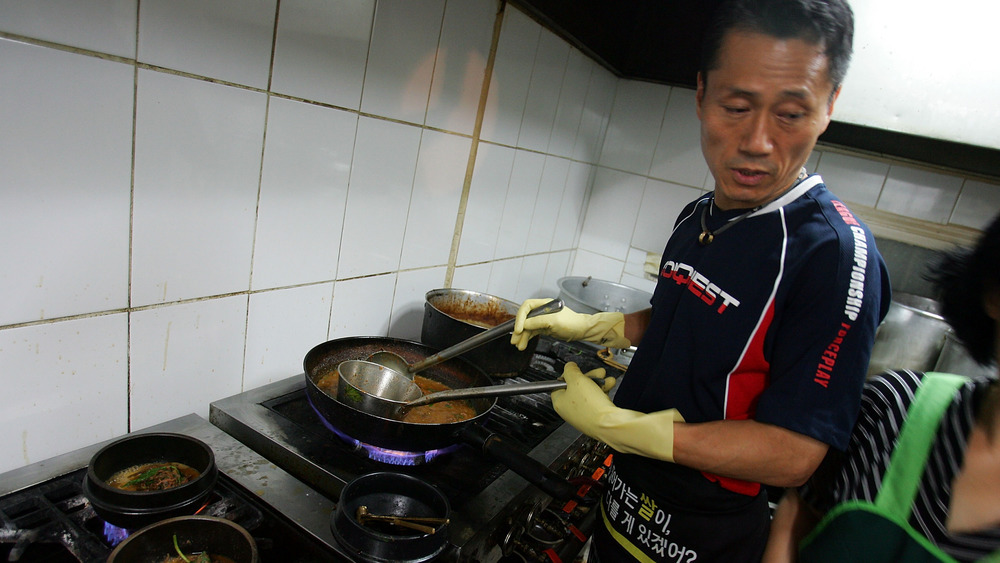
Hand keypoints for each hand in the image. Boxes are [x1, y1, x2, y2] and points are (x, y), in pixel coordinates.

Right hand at [509, 299, 629, 350]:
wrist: (582, 330)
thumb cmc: (571, 323)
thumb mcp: (554, 321)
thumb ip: (537, 322)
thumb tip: (523, 325)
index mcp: (544, 304)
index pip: (526, 307)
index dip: (520, 317)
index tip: (519, 329)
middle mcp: (541, 310)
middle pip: (525, 318)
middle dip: (519, 329)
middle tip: (514, 340)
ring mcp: (543, 319)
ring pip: (528, 327)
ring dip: (523, 336)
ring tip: (519, 346)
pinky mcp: (544, 328)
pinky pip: (533, 332)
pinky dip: (528, 338)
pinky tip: (523, 345)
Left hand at [551, 362, 684, 461]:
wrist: (610, 423)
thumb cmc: (590, 405)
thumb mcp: (577, 380)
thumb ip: (571, 370)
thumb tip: (569, 366)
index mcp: (559, 403)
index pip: (558, 385)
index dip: (568, 375)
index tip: (576, 370)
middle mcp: (570, 410)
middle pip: (576, 387)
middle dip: (588, 377)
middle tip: (597, 372)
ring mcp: (583, 415)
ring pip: (589, 392)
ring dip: (598, 382)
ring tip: (606, 377)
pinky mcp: (596, 417)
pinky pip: (597, 400)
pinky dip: (603, 391)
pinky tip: (610, 384)